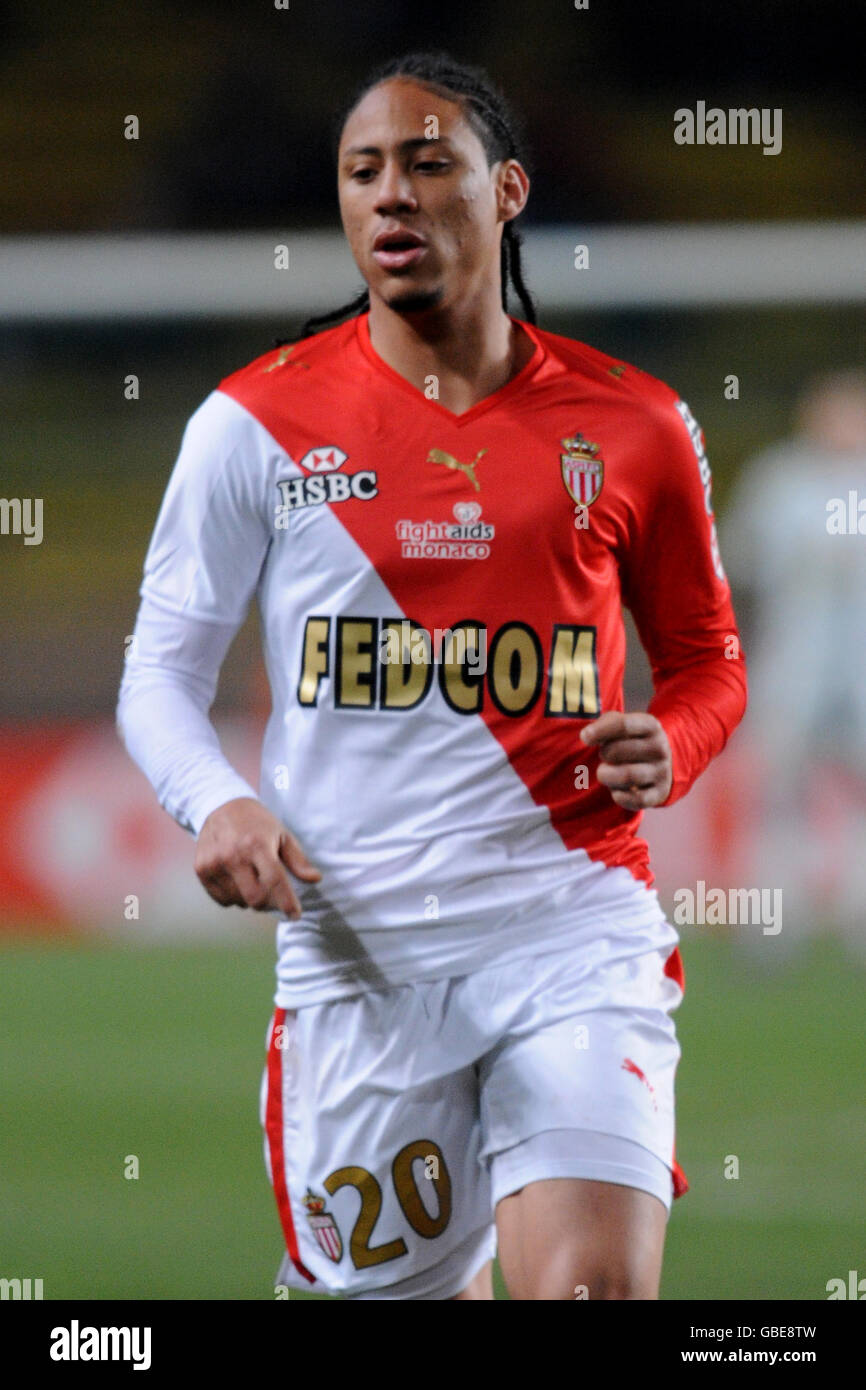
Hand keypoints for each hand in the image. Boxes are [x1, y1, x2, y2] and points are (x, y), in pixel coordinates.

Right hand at [194, 797, 320, 917]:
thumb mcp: (282, 835)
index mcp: (256, 844)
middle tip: (275, 896)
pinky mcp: (201, 870)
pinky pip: (222, 900)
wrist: (221, 806)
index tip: (295, 915)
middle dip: (269, 903)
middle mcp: (233, 855)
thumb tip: (315, 879)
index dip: (287, 902)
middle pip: (255, 898)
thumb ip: (298, 860)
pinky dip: (233, 897)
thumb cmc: (258, 823)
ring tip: (253, 880)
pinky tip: (237, 880)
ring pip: (238, 901)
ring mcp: (214, 863)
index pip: (274, 881)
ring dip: (250, 899)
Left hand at [580, 711, 672, 810]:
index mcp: (651, 726)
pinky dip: (619, 796)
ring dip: (607, 776)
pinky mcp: (659, 794)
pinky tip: (616, 790)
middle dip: (603, 754)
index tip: (585, 738)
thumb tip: (587, 736)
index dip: (599, 731)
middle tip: (606, 756)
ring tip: (606, 772)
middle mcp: (660, 748)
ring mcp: (662, 772)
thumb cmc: (631, 740)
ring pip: (626, 777)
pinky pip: (636, 800)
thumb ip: (604, 723)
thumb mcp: (622, 723)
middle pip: (617, 751)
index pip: (622, 725)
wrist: (661, 764)